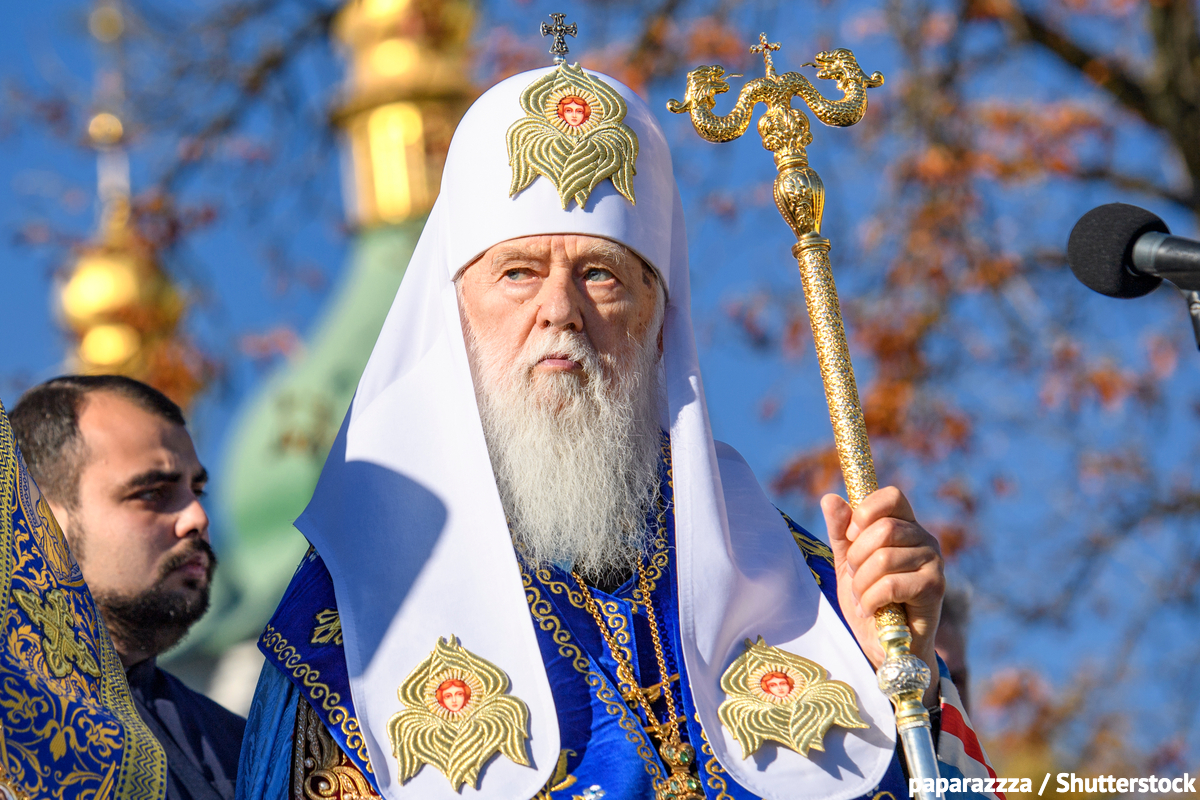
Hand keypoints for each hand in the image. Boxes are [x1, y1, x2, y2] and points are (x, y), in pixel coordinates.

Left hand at [821, 487, 943, 707]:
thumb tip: (829, 498)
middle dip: (857, 557)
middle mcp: (924, 539)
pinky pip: (892, 584)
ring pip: (884, 558)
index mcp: (905, 526)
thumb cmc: (869, 600)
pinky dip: (872, 599)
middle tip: (856, 577)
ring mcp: (934, 562)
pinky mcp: (935, 587)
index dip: (866, 510)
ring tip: (863, 599)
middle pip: (883, 528)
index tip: (852, 534)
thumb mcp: (847, 563)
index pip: (892, 496)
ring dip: (862, 584)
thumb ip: (840, 532)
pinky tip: (872, 610)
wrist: (885, 645)